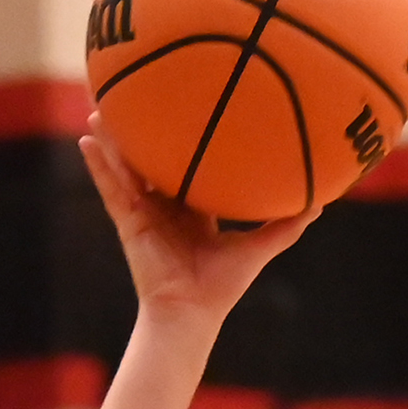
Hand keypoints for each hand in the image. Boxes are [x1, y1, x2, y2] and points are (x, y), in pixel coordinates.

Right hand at [79, 117, 316, 329]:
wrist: (192, 314)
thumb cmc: (223, 287)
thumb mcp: (257, 249)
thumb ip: (285, 226)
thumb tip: (321, 203)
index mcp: (193, 210)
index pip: (188, 169)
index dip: (186, 143)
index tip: (188, 110)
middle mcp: (166, 208)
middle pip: (151, 161)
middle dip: (143, 133)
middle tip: (139, 94)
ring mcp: (144, 213)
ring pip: (125, 168)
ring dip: (112, 140)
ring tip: (100, 108)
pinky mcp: (128, 223)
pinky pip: (110, 189)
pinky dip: (99, 167)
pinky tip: (86, 142)